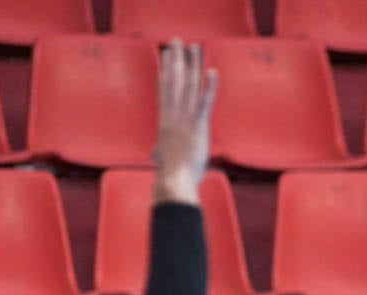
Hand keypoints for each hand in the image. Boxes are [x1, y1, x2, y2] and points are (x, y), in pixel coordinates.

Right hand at [152, 39, 216, 205]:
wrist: (174, 182)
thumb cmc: (169, 174)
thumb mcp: (161, 158)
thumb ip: (158, 151)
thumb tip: (154, 154)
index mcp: (165, 120)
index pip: (164, 89)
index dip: (165, 70)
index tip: (166, 54)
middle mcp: (173, 115)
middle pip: (174, 80)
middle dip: (176, 59)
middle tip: (177, 40)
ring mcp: (185, 119)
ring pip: (188, 86)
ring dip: (192, 64)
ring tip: (194, 47)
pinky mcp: (198, 127)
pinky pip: (204, 102)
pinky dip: (209, 86)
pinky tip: (212, 71)